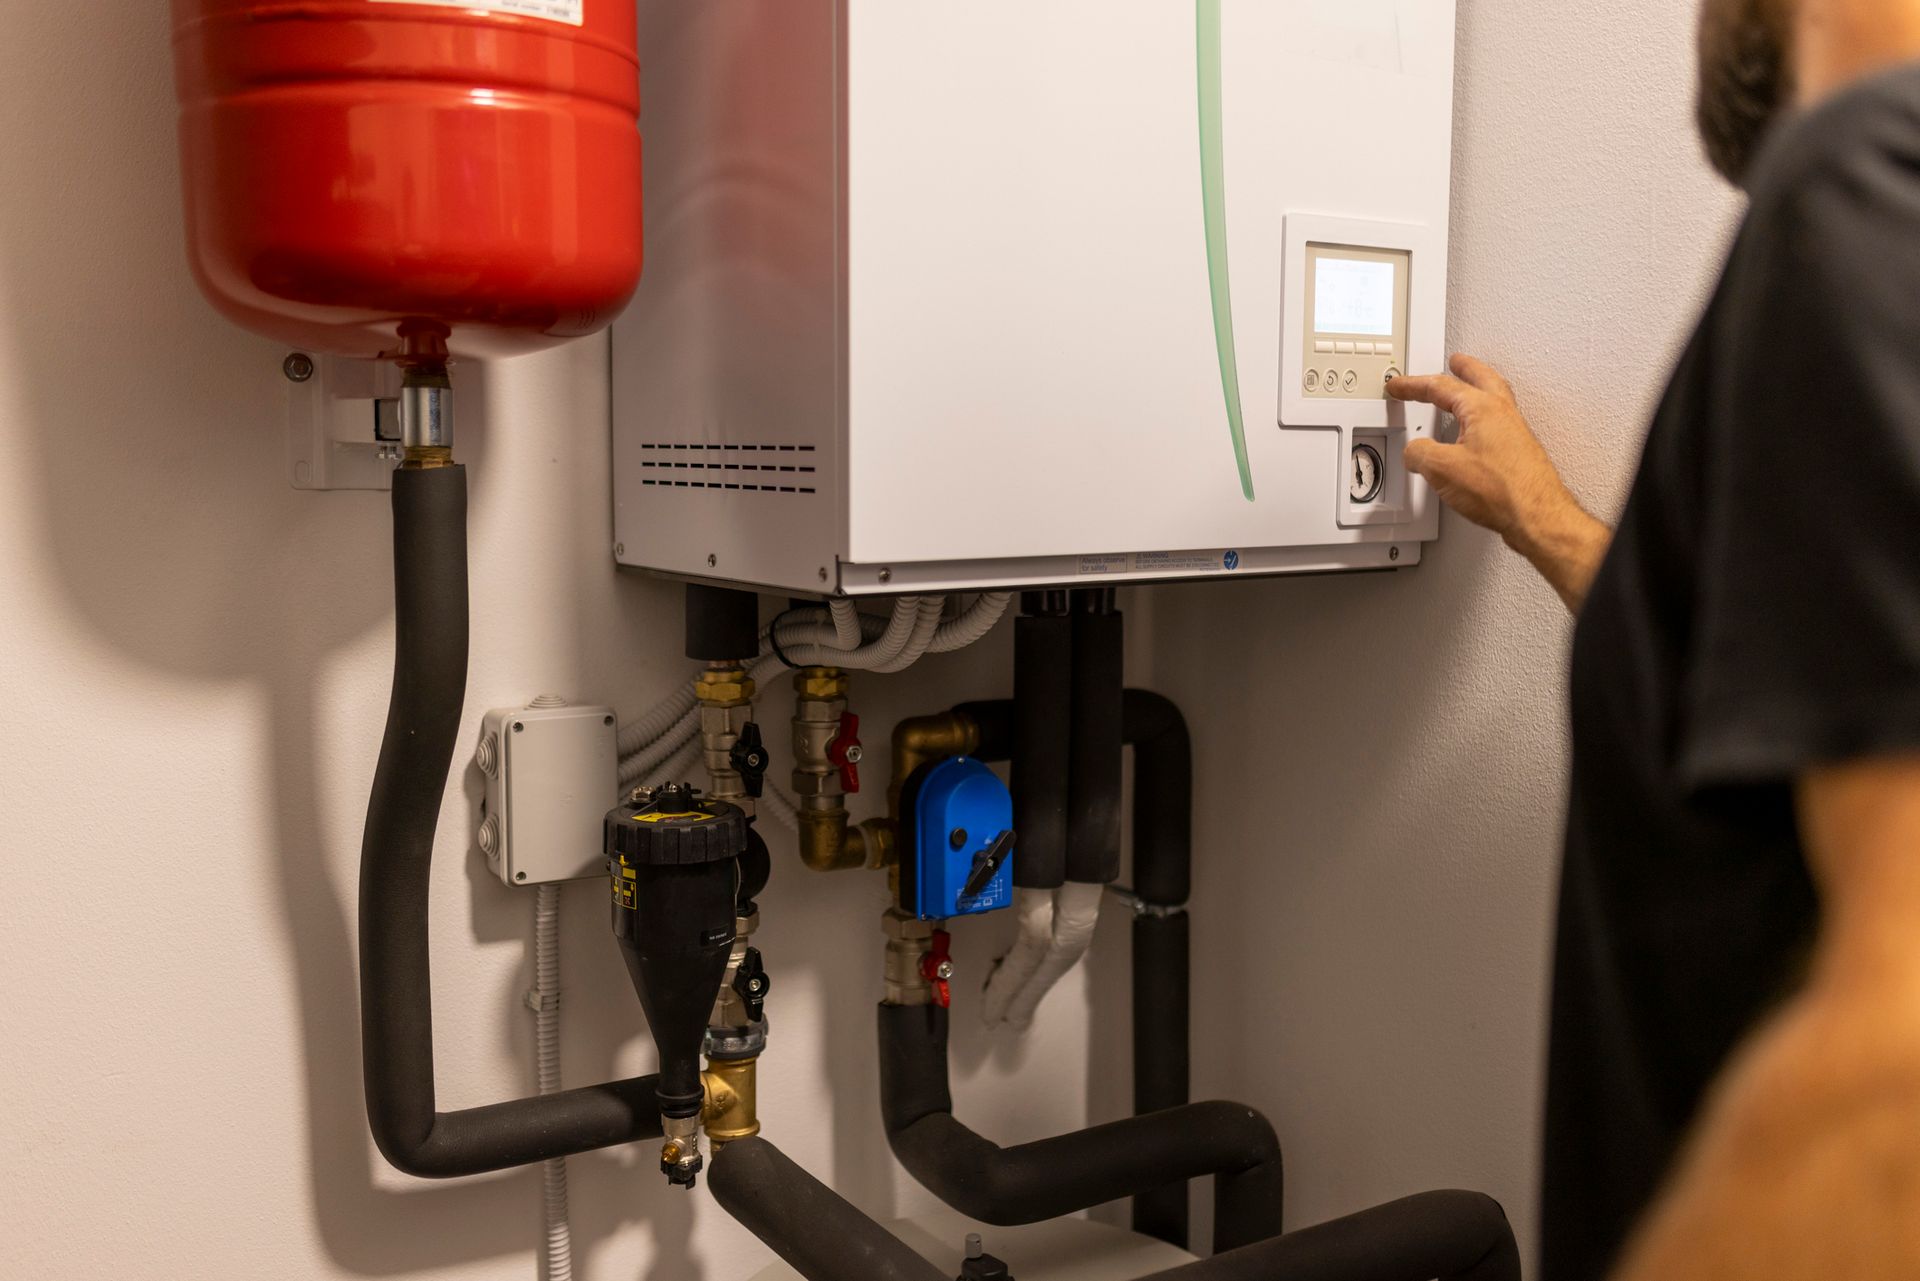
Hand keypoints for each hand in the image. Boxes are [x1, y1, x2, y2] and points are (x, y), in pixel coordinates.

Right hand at [1388, 354, 1565, 542]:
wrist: (1535, 515)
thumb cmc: (1502, 489)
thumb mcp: (1441, 469)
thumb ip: (1420, 454)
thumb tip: (1414, 452)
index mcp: (1482, 408)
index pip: (1441, 386)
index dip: (1414, 385)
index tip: (1399, 385)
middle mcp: (1503, 414)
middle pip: (1481, 379)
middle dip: (1463, 368)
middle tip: (1454, 361)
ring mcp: (1514, 432)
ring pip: (1494, 398)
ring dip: (1477, 388)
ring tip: (1466, 390)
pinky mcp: (1519, 452)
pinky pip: (1497, 423)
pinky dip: (1482, 418)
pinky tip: (1475, 433)